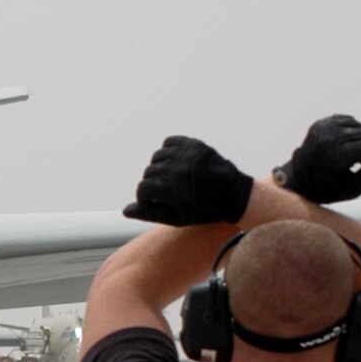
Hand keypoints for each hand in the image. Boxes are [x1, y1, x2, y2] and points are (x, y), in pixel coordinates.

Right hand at [123, 135, 255, 225]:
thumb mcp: (178, 219)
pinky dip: (168, 151)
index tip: (154, 202)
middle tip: (166, 191)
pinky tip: (175, 162)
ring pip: (156, 157)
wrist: (235, 195)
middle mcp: (180, 169)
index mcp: (175, 190)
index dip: (145, 198)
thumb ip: (150, 214)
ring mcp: (188, 155)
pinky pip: (168, 142)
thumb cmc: (204, 211)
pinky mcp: (194, 144)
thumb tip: (125, 210)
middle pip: (148, 172)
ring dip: (159, 167)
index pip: (143, 189)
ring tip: (170, 177)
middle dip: (153, 183)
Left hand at [273, 114, 360, 203]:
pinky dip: (355, 130)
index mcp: (332, 156)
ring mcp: (321, 129)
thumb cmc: (325, 190)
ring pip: (358, 126)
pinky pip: (347, 120)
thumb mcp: (348, 191)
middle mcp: (326, 139)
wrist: (297, 180)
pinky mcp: (320, 124)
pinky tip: (352, 145)